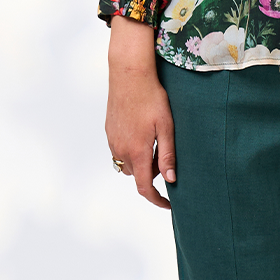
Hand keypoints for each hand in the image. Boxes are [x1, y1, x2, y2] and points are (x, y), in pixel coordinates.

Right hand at [105, 18, 175, 209]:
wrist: (129, 75)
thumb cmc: (152, 98)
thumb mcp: (166, 127)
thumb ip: (168, 155)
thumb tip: (170, 180)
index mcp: (137, 151)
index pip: (145, 187)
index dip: (157, 200)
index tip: (168, 204)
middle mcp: (121, 150)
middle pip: (137, 175)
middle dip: (151, 174)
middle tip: (166, 157)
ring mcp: (112, 141)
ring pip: (127, 164)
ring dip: (140, 162)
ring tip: (154, 143)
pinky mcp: (109, 132)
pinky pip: (120, 151)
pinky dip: (131, 151)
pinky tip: (141, 132)